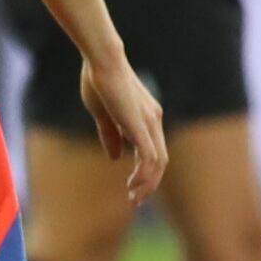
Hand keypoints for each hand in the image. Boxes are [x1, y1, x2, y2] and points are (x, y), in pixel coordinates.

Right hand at [79, 55, 170, 203]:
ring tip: (133, 197)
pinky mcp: (141, 125)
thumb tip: (114, 158)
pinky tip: (132, 184)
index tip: (133, 187)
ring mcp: (150, 122)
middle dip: (149, 184)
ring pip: (158, 163)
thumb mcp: (104, 114)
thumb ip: (110, 135)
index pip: (154, 151)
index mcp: (147, 116)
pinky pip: (149, 157)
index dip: (146, 172)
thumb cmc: (99, 80)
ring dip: (147, 184)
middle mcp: (154, 120)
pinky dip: (143, 174)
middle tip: (135, 200)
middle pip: (160, 161)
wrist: (102, 60)